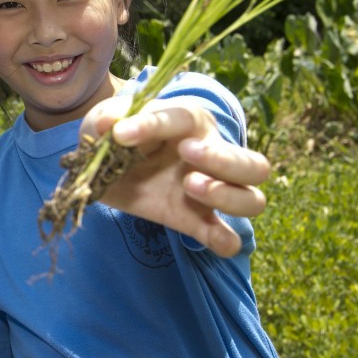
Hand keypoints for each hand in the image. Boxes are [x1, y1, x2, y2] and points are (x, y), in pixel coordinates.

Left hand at [81, 95, 268, 256]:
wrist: (105, 169)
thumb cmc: (118, 135)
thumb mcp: (106, 119)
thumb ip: (108, 116)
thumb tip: (108, 124)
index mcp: (188, 121)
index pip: (185, 118)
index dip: (154, 124)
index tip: (121, 133)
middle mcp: (211, 155)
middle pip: (252, 164)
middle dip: (224, 159)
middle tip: (187, 154)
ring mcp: (208, 191)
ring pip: (252, 200)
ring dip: (227, 196)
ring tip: (188, 186)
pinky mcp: (196, 220)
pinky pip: (227, 238)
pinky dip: (224, 240)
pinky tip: (210, 236)